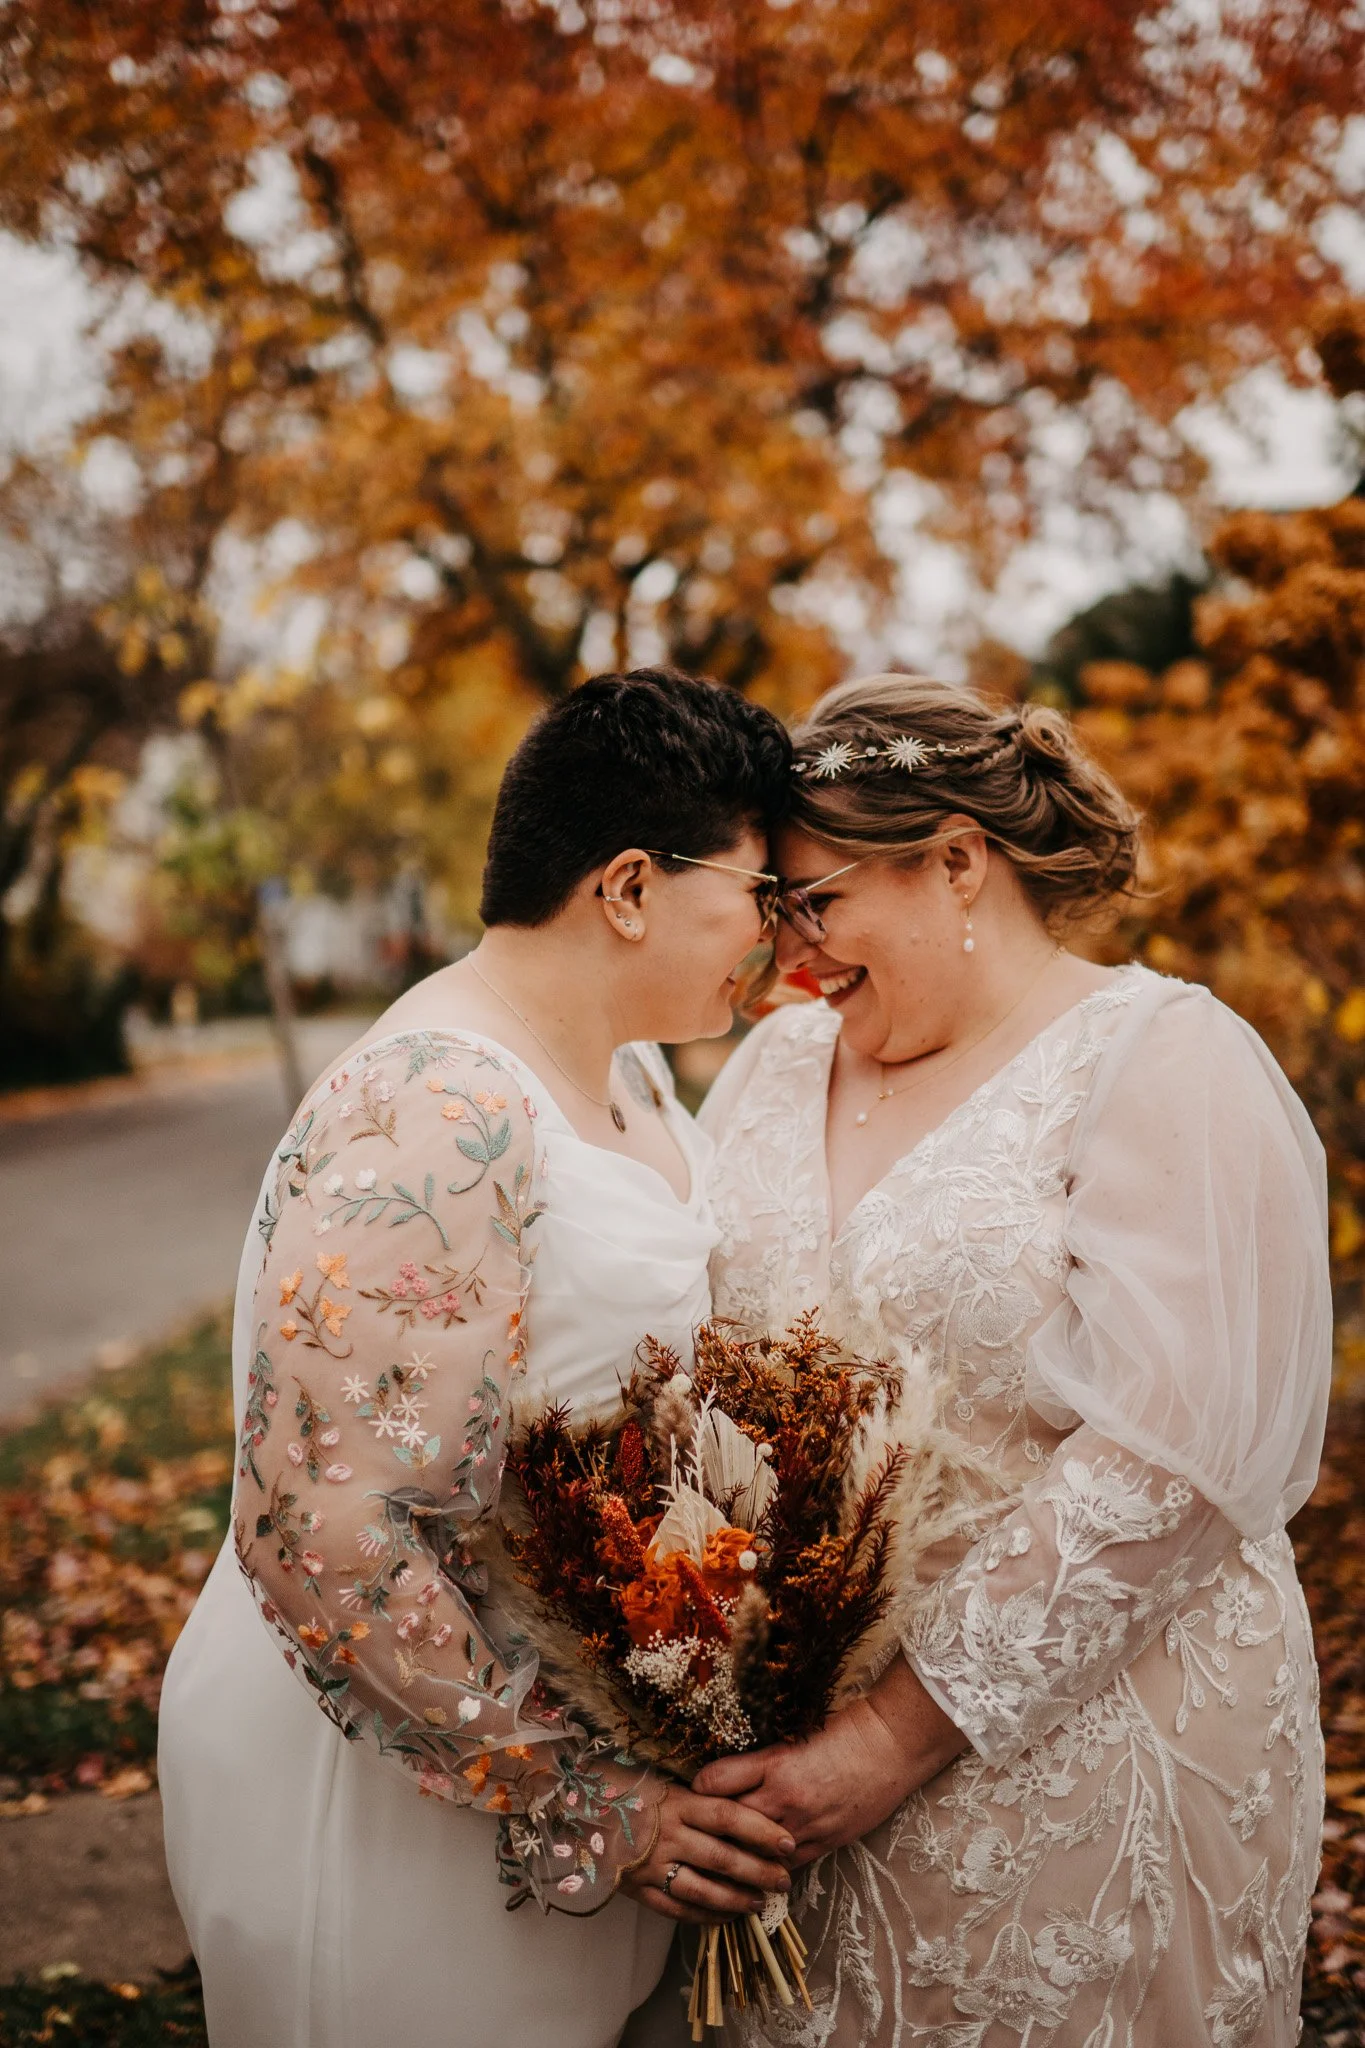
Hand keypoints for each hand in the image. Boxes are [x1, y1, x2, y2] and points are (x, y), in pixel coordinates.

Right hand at [621, 1784, 795, 1924]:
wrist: (572, 1806)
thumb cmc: (621, 1785)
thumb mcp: (660, 1779)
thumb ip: (695, 1796)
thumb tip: (741, 1803)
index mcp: (675, 1802)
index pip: (728, 1816)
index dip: (762, 1830)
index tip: (788, 1842)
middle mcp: (667, 1835)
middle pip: (722, 1857)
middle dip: (758, 1872)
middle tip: (783, 1880)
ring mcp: (651, 1865)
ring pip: (702, 1890)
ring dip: (736, 1899)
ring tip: (758, 1902)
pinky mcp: (637, 1889)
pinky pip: (677, 1909)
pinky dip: (704, 1917)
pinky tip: (725, 1918)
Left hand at [693, 1663, 965, 1866]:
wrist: (891, 1745)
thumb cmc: (846, 1729)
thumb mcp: (796, 1733)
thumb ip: (763, 1755)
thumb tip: (729, 1767)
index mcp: (775, 1763)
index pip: (716, 1781)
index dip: (698, 1785)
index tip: (690, 1788)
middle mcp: (785, 1799)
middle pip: (730, 1823)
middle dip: (709, 1827)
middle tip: (692, 1829)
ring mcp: (805, 1826)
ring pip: (755, 1851)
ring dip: (736, 1854)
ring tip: (715, 1858)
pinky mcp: (825, 1843)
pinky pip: (787, 1864)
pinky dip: (770, 1866)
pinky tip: (757, 1869)